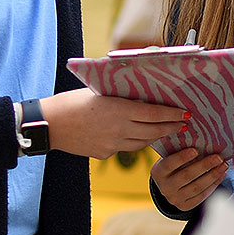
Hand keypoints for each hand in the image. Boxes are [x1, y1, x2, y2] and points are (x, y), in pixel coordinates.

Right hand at [38, 90, 187, 158]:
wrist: (48, 125)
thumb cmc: (71, 101)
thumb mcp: (97, 90)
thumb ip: (121, 91)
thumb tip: (142, 80)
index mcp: (118, 110)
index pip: (154, 114)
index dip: (172, 115)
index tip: (185, 114)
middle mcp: (118, 130)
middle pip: (152, 131)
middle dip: (170, 128)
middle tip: (183, 124)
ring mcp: (112, 145)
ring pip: (141, 143)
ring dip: (156, 137)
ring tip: (166, 131)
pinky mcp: (104, 154)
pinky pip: (125, 148)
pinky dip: (135, 142)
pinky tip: (140, 137)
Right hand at [151, 145, 227, 211]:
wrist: (169, 186)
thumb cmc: (173, 165)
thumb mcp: (170, 157)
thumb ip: (179, 150)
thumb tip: (201, 140)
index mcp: (159, 172)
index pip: (169, 164)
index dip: (182, 157)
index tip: (196, 150)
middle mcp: (165, 187)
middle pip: (186, 176)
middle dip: (204, 166)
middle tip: (218, 157)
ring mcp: (175, 198)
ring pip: (197, 187)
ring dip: (213, 175)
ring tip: (223, 165)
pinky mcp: (185, 206)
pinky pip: (202, 196)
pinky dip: (213, 185)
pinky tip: (221, 175)